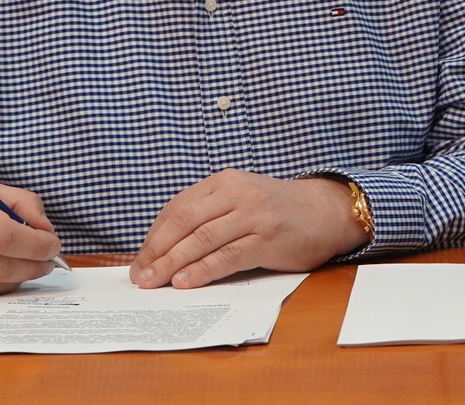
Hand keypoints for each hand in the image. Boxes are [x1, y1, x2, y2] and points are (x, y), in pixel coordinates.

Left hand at [131, 170, 361, 289]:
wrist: (326, 211)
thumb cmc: (277, 211)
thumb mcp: (241, 200)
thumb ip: (209, 214)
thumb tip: (165, 248)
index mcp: (225, 181)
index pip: (178, 208)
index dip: (154, 236)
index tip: (139, 260)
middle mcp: (237, 193)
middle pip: (184, 222)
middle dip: (157, 251)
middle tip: (139, 276)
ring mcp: (254, 214)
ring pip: (202, 239)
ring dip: (172, 264)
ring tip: (153, 283)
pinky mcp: (268, 238)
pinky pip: (227, 255)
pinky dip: (202, 270)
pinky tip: (185, 282)